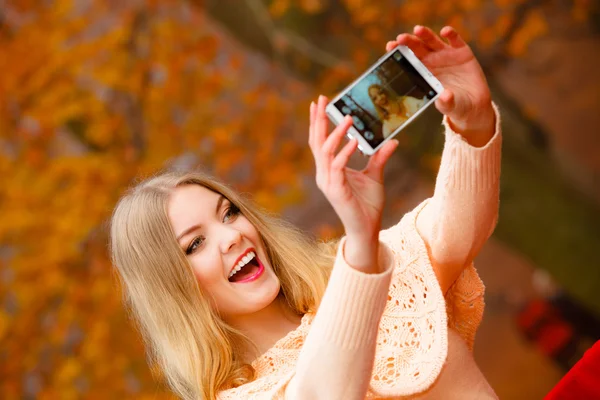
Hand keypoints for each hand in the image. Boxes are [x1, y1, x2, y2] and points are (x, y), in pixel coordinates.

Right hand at [309, 96, 397, 271]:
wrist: (367, 229)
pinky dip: (345, 152)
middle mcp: (324, 173)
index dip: (318, 122)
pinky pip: (338, 166)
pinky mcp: (335, 190)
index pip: (319, 141)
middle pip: (317, 142)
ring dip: (335, 132)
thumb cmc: (367, 205)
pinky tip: (353, 141)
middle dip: (319, 120)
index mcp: (329, 169)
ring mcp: (327, 181)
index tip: (319, 103)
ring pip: (325, 151)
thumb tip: (392, 141)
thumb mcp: (375, 175)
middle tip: (322, 99)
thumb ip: (379, 157)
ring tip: (348, 117)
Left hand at [386, 26, 494, 145]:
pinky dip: (451, 34)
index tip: (390, 47)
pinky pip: (455, 40)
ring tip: (418, 29)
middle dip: (409, 42)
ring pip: (433, 41)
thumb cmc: (454, 105)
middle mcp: (432, 61)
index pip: (408, 60)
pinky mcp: (462, 52)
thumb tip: (445, 96)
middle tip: (400, 38)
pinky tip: (445, 31)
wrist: (473, 104)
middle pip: (418, 48)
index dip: (399, 52)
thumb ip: (446, 102)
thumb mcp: (450, 106)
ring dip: (425, 34)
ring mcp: (447, 55)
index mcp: (423, 73)